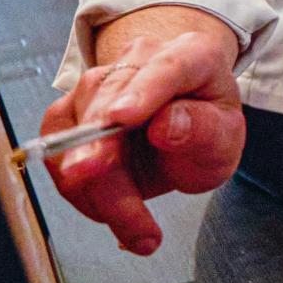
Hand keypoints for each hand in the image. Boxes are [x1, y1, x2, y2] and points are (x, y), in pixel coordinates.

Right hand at [45, 4, 244, 256]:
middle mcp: (139, 60)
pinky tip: (112, 209)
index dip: (142, 91)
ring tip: (138, 227)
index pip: (168, 66)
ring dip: (101, 195)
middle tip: (134, 224)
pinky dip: (82, 194)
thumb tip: (166, 126)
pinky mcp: (67, 112)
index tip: (121, 117)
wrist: (182, 123)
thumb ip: (204, 130)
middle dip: (111, 172)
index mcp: (193, 55)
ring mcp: (97, 83)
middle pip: (109, 110)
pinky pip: (58, 156)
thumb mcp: (224, 138)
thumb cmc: (205, 127)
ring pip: (77, 138)